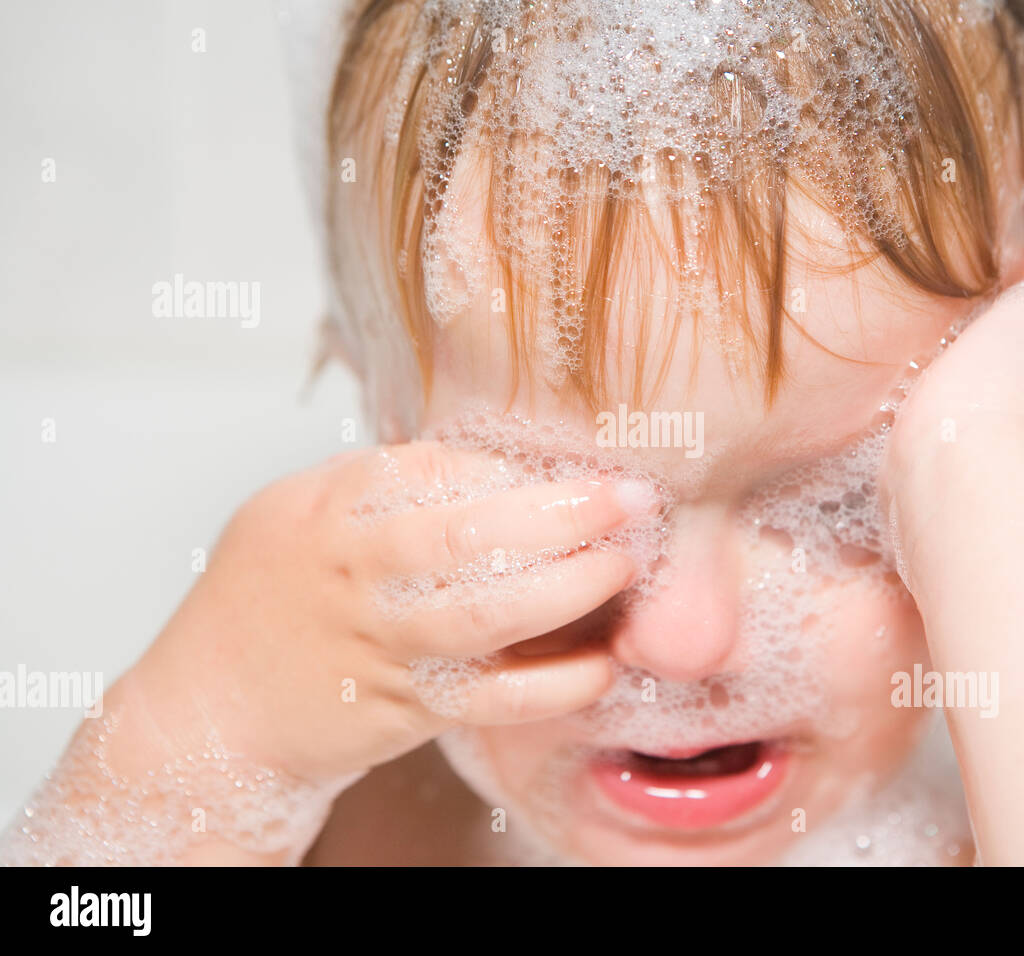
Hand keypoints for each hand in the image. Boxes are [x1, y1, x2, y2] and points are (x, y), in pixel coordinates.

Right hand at [126, 442, 657, 785]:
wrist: (216, 703)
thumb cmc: (276, 589)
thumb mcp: (304, 506)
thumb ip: (389, 479)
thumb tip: (500, 458)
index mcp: (332, 506)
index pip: (433, 468)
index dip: (515, 465)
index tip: (579, 459)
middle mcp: (357, 572)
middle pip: (464, 537)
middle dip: (558, 515)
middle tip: (629, 499)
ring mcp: (383, 644)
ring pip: (483, 616)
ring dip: (566, 589)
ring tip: (624, 564)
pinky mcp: (407, 709)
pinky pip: (491, 699)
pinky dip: (552, 685)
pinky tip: (602, 662)